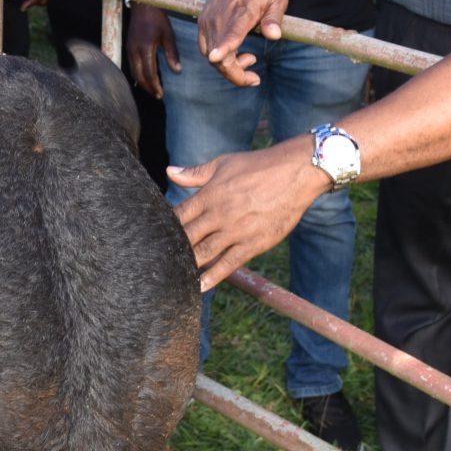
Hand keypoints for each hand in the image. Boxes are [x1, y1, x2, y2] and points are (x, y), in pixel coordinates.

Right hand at [126, 4, 179, 98]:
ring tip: (152, 89)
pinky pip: (132, 65)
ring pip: (133, 72)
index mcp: (146, 48)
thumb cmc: (158, 18)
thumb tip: (177, 71)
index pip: (149, 73)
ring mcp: (129, 49)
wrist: (143, 5)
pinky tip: (145, 77)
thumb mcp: (169, 35)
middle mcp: (134, 51)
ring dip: (142, 82)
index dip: (155, 85)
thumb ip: (172, 54)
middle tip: (157, 95)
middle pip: (139, 76)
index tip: (161, 94)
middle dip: (147, 88)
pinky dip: (138, 74)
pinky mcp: (128, 47)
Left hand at [169, 143, 328, 290]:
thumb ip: (195, 173)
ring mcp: (236, 231)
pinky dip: (212, 277)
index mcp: (209, 195)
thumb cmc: (258, 166)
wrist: (296, 173)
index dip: (165, 227)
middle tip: (156, 261)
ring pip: (203, 253)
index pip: (178, 215)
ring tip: (172, 276)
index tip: (154, 237)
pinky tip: (198, 287)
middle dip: (171, 249)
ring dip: (187, 265)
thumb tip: (169, 172)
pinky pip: (228, 264)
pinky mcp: (253, 244)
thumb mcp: (223, 164)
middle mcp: (219, 214)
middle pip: (187, 237)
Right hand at [197, 0, 286, 86]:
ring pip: (210, 54)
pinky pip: (205, 47)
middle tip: (254, 79)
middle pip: (219, 53)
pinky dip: (219, 56)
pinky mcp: (203, 21)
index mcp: (241, 11)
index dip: (224, 47)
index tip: (217, 58)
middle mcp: (220, 16)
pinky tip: (235, 52)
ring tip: (250, 59)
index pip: (231, 32)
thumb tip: (274, 36)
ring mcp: (209, 19)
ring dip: (227, 66)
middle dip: (235, 73)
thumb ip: (274, 19)